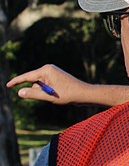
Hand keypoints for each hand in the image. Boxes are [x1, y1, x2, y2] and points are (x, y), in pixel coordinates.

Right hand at [7, 64, 128, 105]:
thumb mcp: (48, 96)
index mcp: (46, 70)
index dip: (16, 82)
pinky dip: (48, 93)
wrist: (84, 94)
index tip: (7, 85)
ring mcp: (53, 73)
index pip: (26, 77)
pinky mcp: (56, 78)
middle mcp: (48, 69)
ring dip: (44, 93)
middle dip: (38, 91)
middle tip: (53, 94)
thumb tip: (19, 92)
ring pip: (40, 86)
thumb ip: (33, 94)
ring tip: (57, 95)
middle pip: (33, 82)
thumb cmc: (68, 94)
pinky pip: (46, 87)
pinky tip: (58, 94)